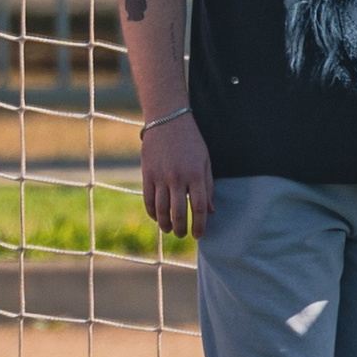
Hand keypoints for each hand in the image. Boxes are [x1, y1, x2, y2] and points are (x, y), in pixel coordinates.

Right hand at [140, 112, 213, 237]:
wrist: (167, 121)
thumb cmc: (191, 141)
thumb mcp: (205, 161)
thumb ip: (208, 186)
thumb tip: (210, 211)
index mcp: (196, 174)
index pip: (198, 208)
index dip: (199, 225)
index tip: (199, 235)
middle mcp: (178, 177)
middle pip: (178, 212)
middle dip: (181, 228)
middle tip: (183, 235)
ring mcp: (160, 176)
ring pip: (161, 209)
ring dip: (165, 224)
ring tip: (169, 230)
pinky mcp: (147, 174)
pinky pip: (148, 199)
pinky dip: (151, 212)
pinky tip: (156, 217)